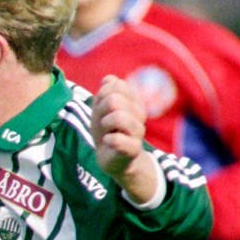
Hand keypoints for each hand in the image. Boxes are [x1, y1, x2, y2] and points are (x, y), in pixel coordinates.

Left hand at [93, 74, 159, 201]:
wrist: (114, 159)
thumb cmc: (107, 131)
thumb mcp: (101, 110)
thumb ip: (105, 93)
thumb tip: (109, 79)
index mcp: (132, 101)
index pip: (117, 85)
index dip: (102, 95)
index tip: (101, 109)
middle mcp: (139, 114)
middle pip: (115, 99)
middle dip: (100, 110)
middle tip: (102, 123)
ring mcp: (138, 131)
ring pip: (119, 116)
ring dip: (105, 124)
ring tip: (106, 132)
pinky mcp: (133, 149)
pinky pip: (117, 139)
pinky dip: (108, 140)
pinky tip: (107, 142)